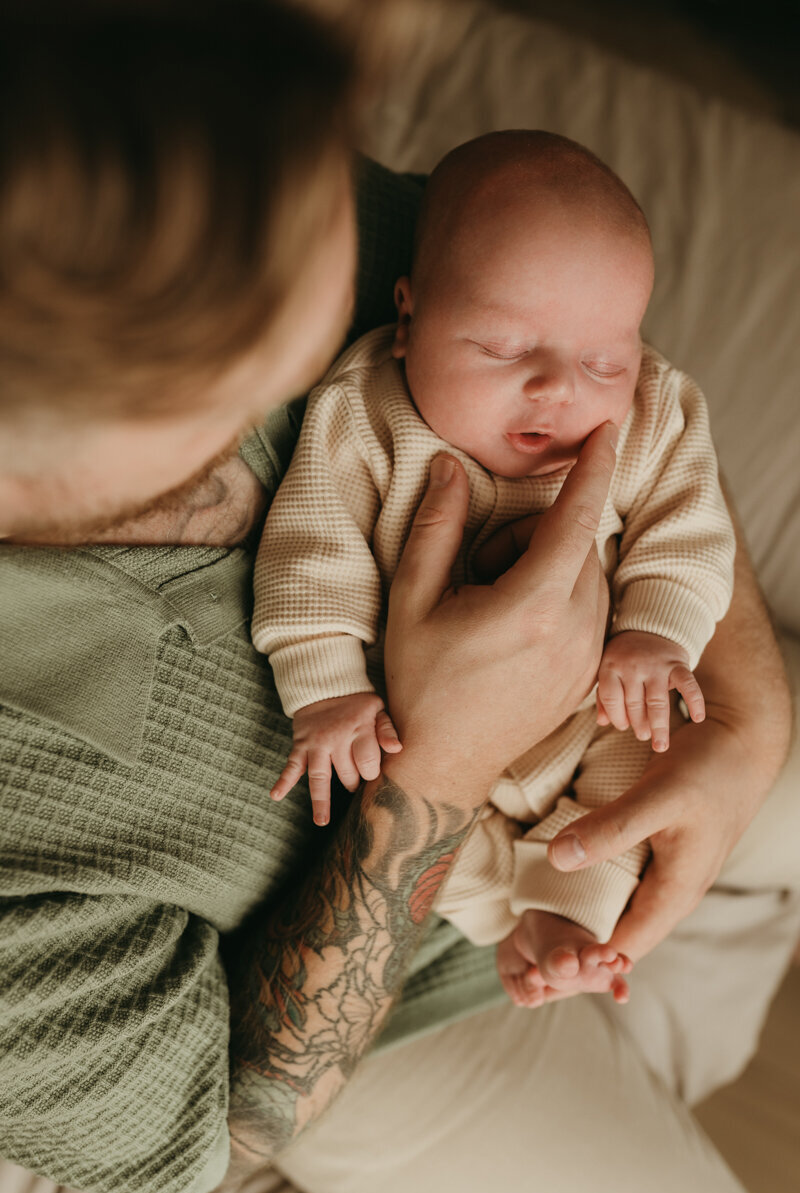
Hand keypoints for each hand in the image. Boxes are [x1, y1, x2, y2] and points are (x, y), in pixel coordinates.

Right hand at [270, 693, 401, 824]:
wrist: (324, 685)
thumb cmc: (357, 703)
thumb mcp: (378, 710)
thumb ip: (387, 730)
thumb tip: (397, 749)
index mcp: (359, 730)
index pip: (367, 763)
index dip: (371, 772)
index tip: (371, 772)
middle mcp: (336, 739)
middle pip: (346, 774)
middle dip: (353, 783)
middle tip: (355, 782)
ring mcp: (316, 744)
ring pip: (319, 777)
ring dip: (320, 801)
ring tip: (322, 821)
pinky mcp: (300, 746)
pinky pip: (291, 765)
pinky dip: (283, 780)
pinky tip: (276, 795)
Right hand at [383, 423, 616, 806]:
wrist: (443, 763)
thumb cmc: (419, 681)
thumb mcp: (412, 599)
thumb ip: (436, 526)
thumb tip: (448, 466)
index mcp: (531, 607)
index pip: (576, 518)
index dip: (594, 466)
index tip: (608, 428)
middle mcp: (574, 631)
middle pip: (578, 543)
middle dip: (535, 535)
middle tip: (481, 571)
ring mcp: (588, 658)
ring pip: (588, 576)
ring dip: (549, 568)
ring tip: (495, 605)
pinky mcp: (590, 676)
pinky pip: (591, 611)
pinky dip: (562, 599)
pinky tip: (517, 631)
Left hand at [547, 527, 792, 961]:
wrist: (740, 741)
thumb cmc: (707, 770)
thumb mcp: (659, 797)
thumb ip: (612, 828)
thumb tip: (558, 861)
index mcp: (676, 893)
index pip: (622, 949)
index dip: (582, 961)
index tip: (536, 959)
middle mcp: (670, 892)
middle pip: (617, 938)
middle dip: (574, 948)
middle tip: (524, 948)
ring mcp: (663, 874)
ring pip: (616, 911)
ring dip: (578, 921)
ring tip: (532, 924)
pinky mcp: (654, 853)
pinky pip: (618, 886)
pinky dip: (589, 892)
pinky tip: (558, 883)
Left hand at [597, 630, 704, 751]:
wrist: (651, 626)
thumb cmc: (625, 655)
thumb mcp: (608, 668)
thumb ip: (605, 695)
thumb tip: (603, 722)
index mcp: (611, 666)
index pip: (612, 699)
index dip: (616, 717)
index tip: (622, 727)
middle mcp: (633, 666)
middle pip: (634, 703)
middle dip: (638, 724)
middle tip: (642, 736)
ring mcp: (656, 666)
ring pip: (657, 702)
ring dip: (659, 726)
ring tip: (660, 745)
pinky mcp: (677, 664)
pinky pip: (688, 685)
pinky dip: (694, 701)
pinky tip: (698, 718)